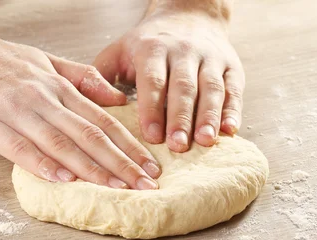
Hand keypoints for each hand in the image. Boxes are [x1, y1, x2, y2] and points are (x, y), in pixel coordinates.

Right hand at [0, 28, 160, 189]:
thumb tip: (117, 96)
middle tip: (147, 185)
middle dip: (122, 162)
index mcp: (57, 86)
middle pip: (91, 133)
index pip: (103, 119)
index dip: (130, 145)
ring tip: (118, 188)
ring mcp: (15, 110)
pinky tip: (64, 179)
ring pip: (62, 142)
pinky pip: (20, 147)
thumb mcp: (42, 60)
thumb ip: (81, 78)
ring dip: (93, 168)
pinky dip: (44, 164)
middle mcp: (42, 97)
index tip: (151, 166)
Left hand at [94, 9, 244, 151]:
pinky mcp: (231, 67)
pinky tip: (230, 131)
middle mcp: (183, 52)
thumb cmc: (147, 44)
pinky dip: (233, 110)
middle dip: (181, 118)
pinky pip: (233, 89)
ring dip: (209, 116)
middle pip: (183, 87)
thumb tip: (83, 106)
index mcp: (152, 49)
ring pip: (210, 89)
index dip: (152, 108)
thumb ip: (100, 76)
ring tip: (205, 142)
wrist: (190, 15)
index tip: (151, 136)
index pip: (152, 80)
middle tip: (178, 146)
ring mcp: (210, 58)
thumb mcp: (119, 51)